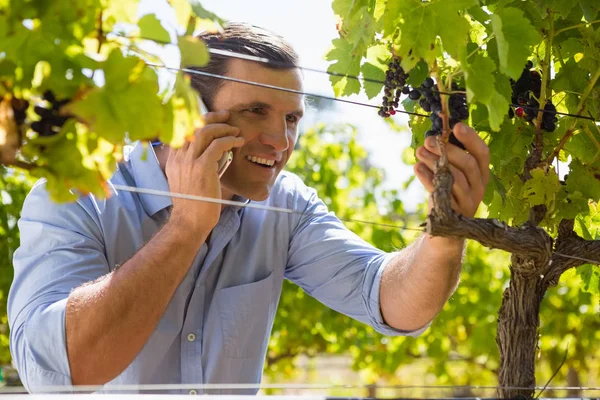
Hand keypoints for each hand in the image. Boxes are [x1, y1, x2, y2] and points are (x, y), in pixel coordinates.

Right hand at [165, 110, 243, 232]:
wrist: (190, 222)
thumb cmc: (195, 204)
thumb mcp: (190, 180)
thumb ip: (199, 164)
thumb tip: (218, 151)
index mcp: (173, 160)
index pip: (184, 130)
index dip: (200, 121)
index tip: (215, 119)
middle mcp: (178, 158)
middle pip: (193, 126)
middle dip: (213, 117)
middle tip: (227, 116)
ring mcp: (188, 162)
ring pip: (205, 131)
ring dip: (223, 127)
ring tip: (235, 131)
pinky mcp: (201, 168)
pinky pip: (217, 145)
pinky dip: (230, 140)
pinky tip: (238, 142)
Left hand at [414, 122, 489, 217]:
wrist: (445, 228)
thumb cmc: (448, 192)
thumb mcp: (452, 174)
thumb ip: (447, 157)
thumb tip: (433, 137)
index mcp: (482, 174)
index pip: (482, 153)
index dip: (471, 138)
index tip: (456, 126)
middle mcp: (479, 187)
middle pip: (468, 164)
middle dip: (447, 149)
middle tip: (429, 140)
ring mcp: (467, 201)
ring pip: (454, 177)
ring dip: (435, 161)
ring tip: (419, 152)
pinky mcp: (453, 212)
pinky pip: (441, 192)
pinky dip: (427, 178)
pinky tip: (417, 167)